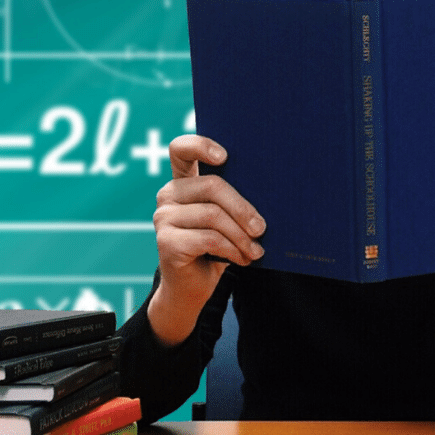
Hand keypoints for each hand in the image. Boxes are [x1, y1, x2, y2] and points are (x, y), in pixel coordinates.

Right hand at [148, 134, 265, 345]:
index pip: (181, 150)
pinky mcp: (166, 241)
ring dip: (242, 236)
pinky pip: (209, 238)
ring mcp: (163, 217)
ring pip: (213, 215)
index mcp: (183, 182)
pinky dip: (232, 250)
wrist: (192, 289)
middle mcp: (168, 195)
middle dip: (244, 208)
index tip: (225, 157)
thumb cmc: (216, 250)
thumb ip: (234, 203)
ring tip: (255, 251)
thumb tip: (271, 193)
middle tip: (262, 229)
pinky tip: (243, 259)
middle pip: (212, 185)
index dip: (202, 145)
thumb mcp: (227, 221)